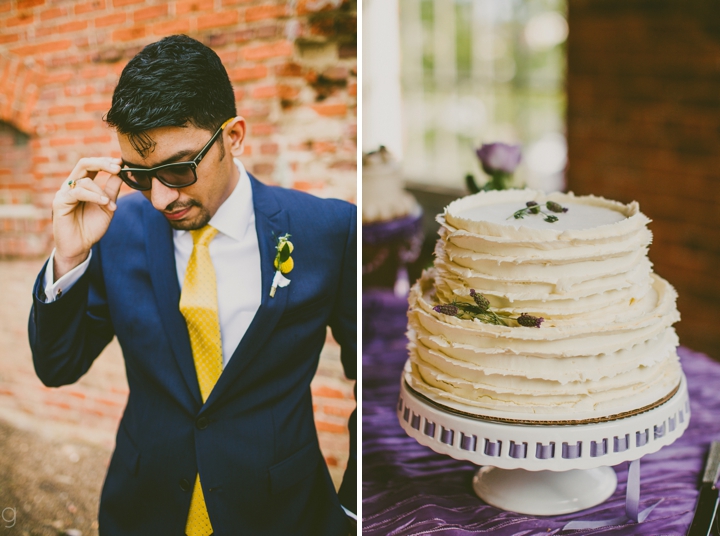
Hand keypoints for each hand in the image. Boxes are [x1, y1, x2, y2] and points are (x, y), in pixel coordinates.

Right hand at [52, 157, 122, 279]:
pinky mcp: (60, 202)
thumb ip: (112, 189)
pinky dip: (93, 196)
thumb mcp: (107, 205)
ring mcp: (64, 192)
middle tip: (118, 168)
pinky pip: (77, 192)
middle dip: (102, 163)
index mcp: (82, 184)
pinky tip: (104, 202)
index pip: (92, 165)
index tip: (121, 163)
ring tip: (110, 204)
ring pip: (84, 180)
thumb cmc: (92, 226)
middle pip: (84, 163)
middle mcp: (71, 185)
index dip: (106, 161)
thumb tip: (121, 172)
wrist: (80, 246)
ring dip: (102, 191)